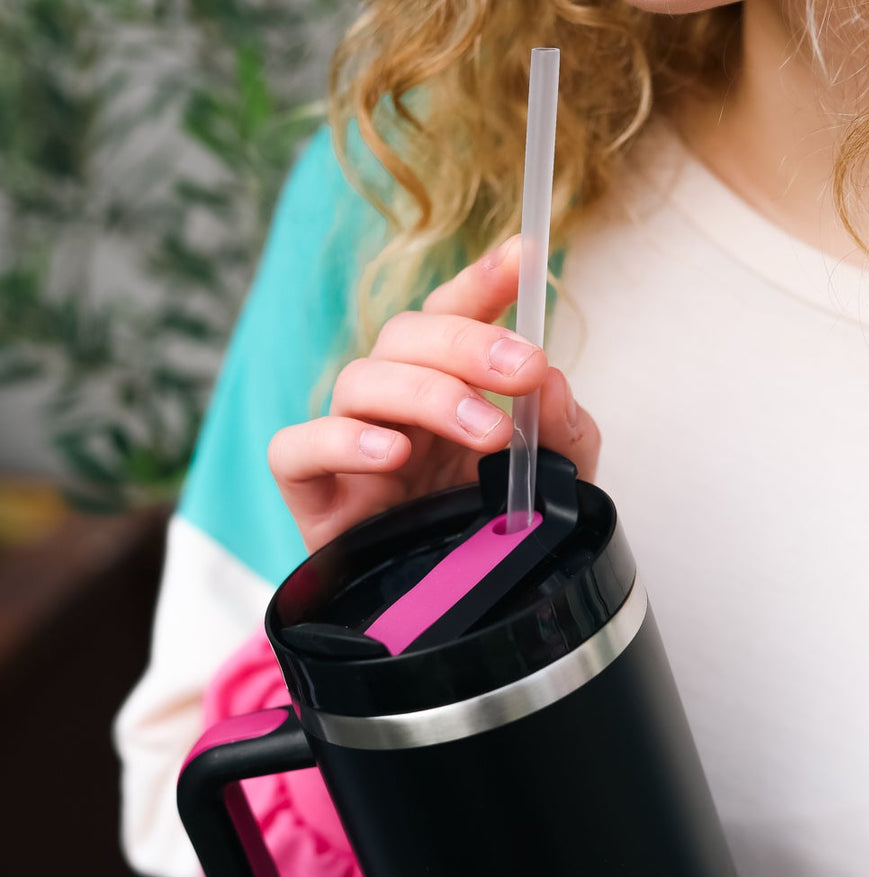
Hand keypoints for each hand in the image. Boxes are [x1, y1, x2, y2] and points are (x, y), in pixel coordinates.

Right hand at [268, 235, 600, 551]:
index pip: (455, 313)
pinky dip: (339, 442)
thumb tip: (550, 379)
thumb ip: (564, 432)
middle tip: (523, 370)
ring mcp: (349, 444)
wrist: (449, 621)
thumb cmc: (489, 538)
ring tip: (483, 433)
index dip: (484, 279)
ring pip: (359, 379)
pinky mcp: (313, 493)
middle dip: (469, 343)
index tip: (526, 254)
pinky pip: (296, 448)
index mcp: (448, 386)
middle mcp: (394, 403)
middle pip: (406, 336)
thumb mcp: (554, 484)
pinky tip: (391, 457)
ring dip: (427, 394)